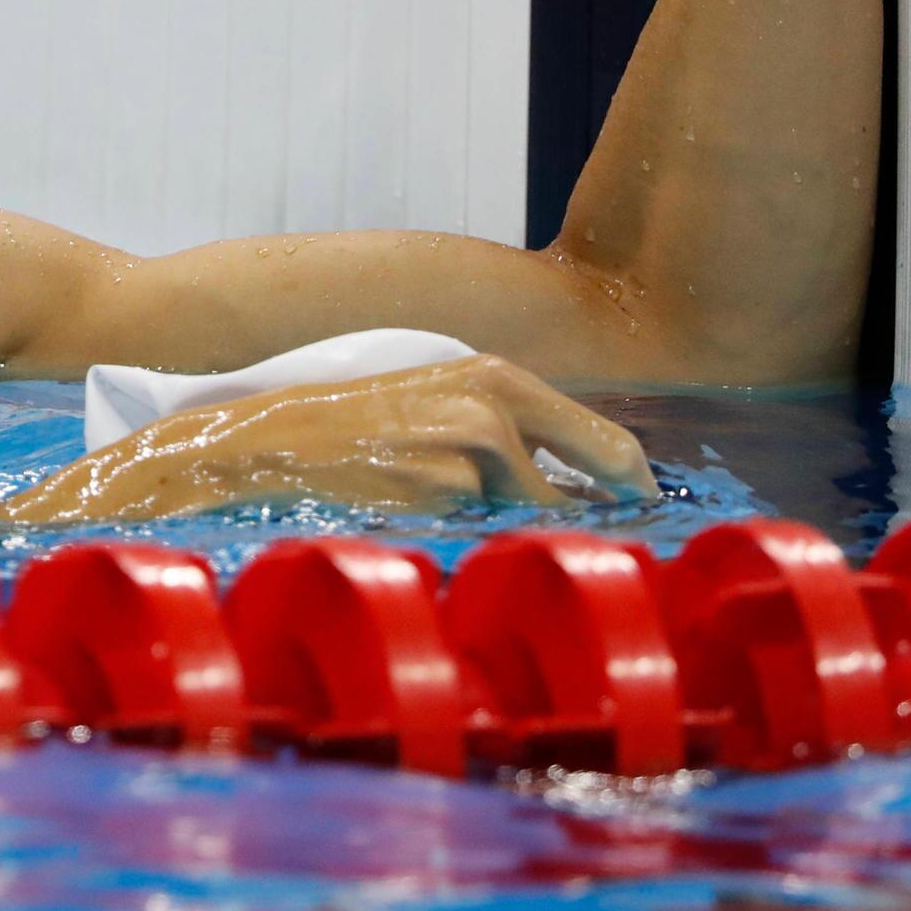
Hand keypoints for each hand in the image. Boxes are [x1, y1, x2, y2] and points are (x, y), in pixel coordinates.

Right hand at [0, 355, 658, 523]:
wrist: (265, 442)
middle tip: (624, 525)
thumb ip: (502, 432)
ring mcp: (464, 453)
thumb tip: (574, 486)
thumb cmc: (350, 426)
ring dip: (517, 522)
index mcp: (493, 377)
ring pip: (528, 509)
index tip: (645, 503)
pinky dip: (464, 533)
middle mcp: (490, 408)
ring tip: (467, 514)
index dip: (630, 477)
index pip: (599, 433)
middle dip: (611, 502)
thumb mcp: (433, 403)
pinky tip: (418, 515)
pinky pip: (474, 529)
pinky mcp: (436, 494)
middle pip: (593, 468)